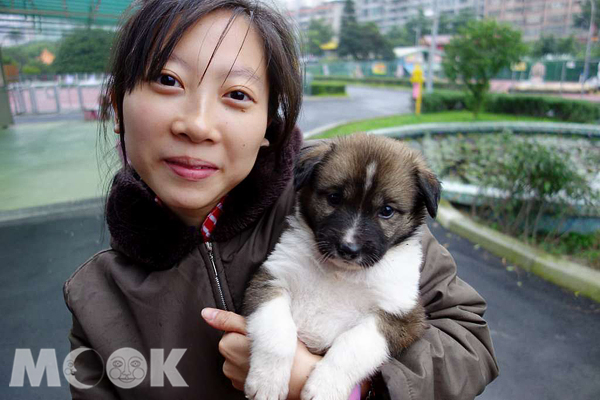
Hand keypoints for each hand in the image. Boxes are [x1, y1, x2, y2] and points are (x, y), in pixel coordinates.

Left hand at [202, 308, 321, 398]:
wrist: (299, 377)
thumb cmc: (280, 350)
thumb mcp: (254, 326)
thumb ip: (228, 319)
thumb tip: (205, 313)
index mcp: (226, 345)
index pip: (232, 331)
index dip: (247, 331)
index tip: (260, 334)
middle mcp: (226, 365)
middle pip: (235, 346)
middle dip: (248, 345)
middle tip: (266, 345)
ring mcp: (235, 379)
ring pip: (241, 361)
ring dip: (252, 359)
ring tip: (269, 358)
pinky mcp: (245, 389)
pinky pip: (247, 374)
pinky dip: (255, 371)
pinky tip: (268, 369)